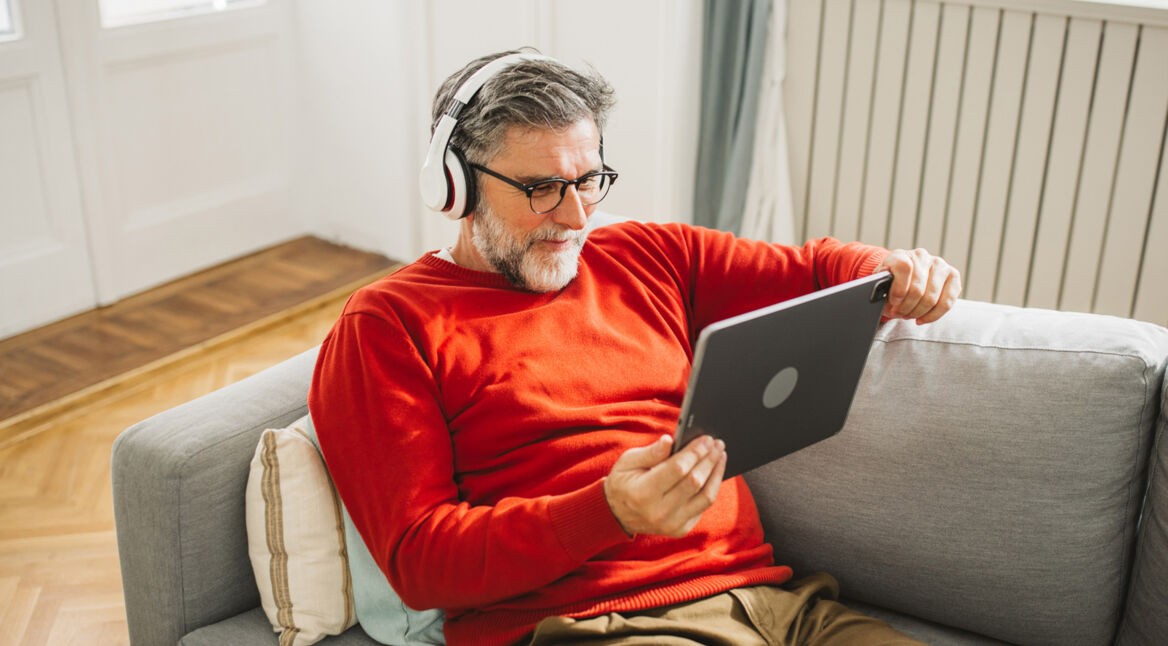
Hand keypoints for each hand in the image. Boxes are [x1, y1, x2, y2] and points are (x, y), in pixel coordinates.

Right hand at [603, 435, 726, 537]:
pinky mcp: (681, 529)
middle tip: (717, 444)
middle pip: (695, 482)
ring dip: (716, 473)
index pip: (678, 469)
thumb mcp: (628, 462)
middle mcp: (659, 512)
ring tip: (720, 456)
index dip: (695, 452)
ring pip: (705, 497)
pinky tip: (713, 473)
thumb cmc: (624, 482)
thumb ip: (651, 452)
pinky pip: (703, 507)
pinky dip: (712, 488)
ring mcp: (672, 524)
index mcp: (643, 493)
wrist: (617, 514)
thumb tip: (670, 440)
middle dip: (709, 460)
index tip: (706, 439)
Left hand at [877, 248, 961, 323]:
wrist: (904, 277)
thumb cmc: (891, 282)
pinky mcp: (953, 276)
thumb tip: (883, 298)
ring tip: (908, 315)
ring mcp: (940, 265)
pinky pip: (947, 302)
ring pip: (932, 298)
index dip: (898, 289)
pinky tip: (922, 319)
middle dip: (906, 307)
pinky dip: (933, 315)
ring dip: (918, 312)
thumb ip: (879, 287)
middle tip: (899, 314)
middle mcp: (922, 256)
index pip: (904, 268)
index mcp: (901, 255)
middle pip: (918, 289)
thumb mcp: (880, 283)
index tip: (893, 303)